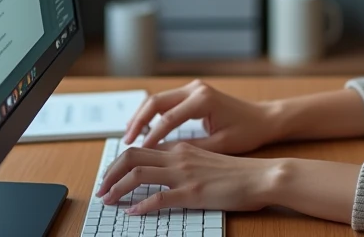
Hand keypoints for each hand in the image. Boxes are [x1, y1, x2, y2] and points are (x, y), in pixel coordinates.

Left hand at [95, 142, 278, 214]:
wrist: (263, 176)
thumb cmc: (239, 173)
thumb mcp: (207, 161)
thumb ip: (185, 163)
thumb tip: (163, 173)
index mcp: (182, 149)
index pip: (141, 149)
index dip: (119, 163)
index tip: (109, 177)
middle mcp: (179, 157)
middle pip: (132, 156)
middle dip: (110, 172)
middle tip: (100, 188)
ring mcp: (185, 174)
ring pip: (139, 174)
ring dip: (117, 187)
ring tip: (108, 200)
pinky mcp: (193, 192)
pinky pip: (159, 199)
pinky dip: (141, 207)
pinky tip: (133, 213)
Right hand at [123, 79, 279, 152]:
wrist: (264, 118)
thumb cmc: (247, 132)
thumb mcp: (219, 145)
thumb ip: (190, 149)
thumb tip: (162, 157)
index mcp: (203, 100)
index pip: (168, 119)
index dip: (151, 137)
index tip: (138, 153)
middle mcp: (196, 89)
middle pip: (156, 102)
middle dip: (138, 122)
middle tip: (125, 143)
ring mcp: (194, 88)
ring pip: (158, 99)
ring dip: (142, 117)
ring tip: (128, 137)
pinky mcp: (193, 92)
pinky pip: (166, 101)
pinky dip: (152, 114)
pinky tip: (142, 129)